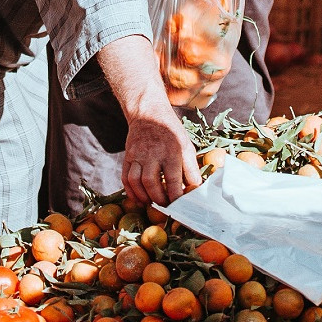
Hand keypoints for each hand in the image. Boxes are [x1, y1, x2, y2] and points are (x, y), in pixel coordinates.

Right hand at [96, 35, 202, 205]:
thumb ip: (191, 169)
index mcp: (172, 150)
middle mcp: (153, 153)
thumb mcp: (187, 146)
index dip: (175, 195)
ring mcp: (138, 155)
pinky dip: (130, 191)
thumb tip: (195, 189)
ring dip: (143, 197)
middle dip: (158, 199)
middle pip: (151, 181)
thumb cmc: (171, 133)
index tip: (179, 206)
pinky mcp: (128, 156)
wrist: (148, 114)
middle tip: (165, 207)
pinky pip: (125, 177)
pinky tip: (138, 199)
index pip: (173, 178)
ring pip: (136, 181)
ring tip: (152, 204)